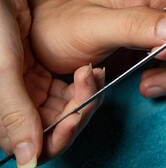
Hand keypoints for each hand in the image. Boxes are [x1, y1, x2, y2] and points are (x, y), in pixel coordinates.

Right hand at [0, 0, 103, 166]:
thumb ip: (14, 113)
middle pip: (55, 128)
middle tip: (91, 83)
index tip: (77, 116)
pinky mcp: (41, 79)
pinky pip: (67, 92)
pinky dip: (82, 85)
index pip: (34, 145)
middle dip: (78, 110)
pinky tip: (90, 71)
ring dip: (84, 96)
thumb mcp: (3, 69)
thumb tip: (28, 160)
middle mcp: (15, 107)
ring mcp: (29, 94)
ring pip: (65, 111)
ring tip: (93, 72)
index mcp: (1, 113)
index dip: (59, 137)